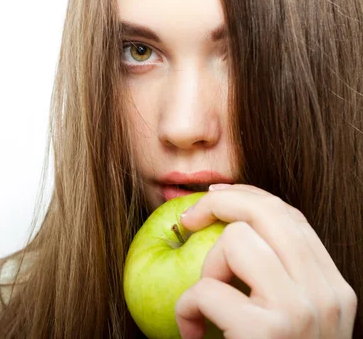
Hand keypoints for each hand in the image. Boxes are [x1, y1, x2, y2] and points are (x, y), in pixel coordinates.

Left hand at [174, 184, 357, 338]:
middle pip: (270, 212)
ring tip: (205, 308)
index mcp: (334, 289)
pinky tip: (194, 336)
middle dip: (220, 203)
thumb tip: (233, 229)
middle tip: (188, 219)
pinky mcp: (268, 331)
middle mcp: (326, 295)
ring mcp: (301, 311)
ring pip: (236, 241)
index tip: (216, 196)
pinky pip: (205, 290)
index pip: (293, 218)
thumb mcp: (291, 321)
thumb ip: (277, 279)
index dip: (249, 198)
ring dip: (205, 271)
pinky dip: (185, 310)